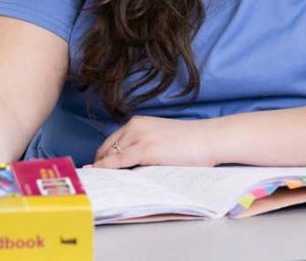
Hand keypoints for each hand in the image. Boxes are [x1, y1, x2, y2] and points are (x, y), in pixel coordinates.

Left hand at [92, 116, 217, 168]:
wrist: (209, 138)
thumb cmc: (190, 142)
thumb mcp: (160, 138)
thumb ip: (143, 146)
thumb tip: (127, 166)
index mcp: (138, 123)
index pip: (111, 142)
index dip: (102, 158)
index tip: (97, 170)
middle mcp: (134, 127)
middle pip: (106, 149)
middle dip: (99, 165)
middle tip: (95, 180)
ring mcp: (138, 137)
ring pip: (109, 156)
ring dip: (101, 170)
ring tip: (97, 183)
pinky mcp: (145, 149)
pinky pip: (118, 162)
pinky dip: (107, 170)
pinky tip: (101, 177)